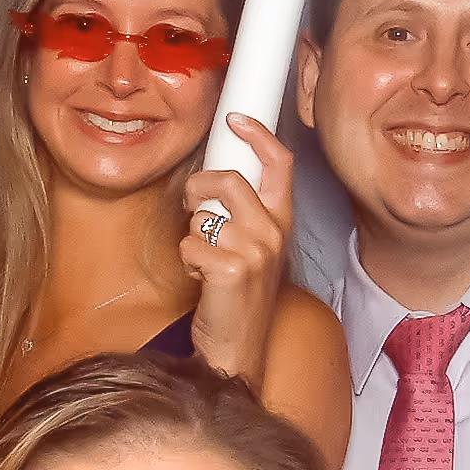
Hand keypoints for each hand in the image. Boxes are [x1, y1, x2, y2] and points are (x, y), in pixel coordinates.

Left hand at [179, 115, 293, 386]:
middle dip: (200, 186)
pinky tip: (203, 280)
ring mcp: (255, 250)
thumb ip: (243, 213)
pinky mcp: (231, 269)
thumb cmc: (239, 298)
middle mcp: (274, 232)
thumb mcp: (254, 249)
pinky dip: (187, 261)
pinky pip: (189, 244)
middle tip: (193, 205)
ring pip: (202, 215)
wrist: (238, 350)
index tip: (235, 119)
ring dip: (193, 235)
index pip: (279, 163)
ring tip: (206, 260)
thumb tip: (214, 178)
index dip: (257, 134)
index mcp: (282, 221)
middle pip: (229, 179)